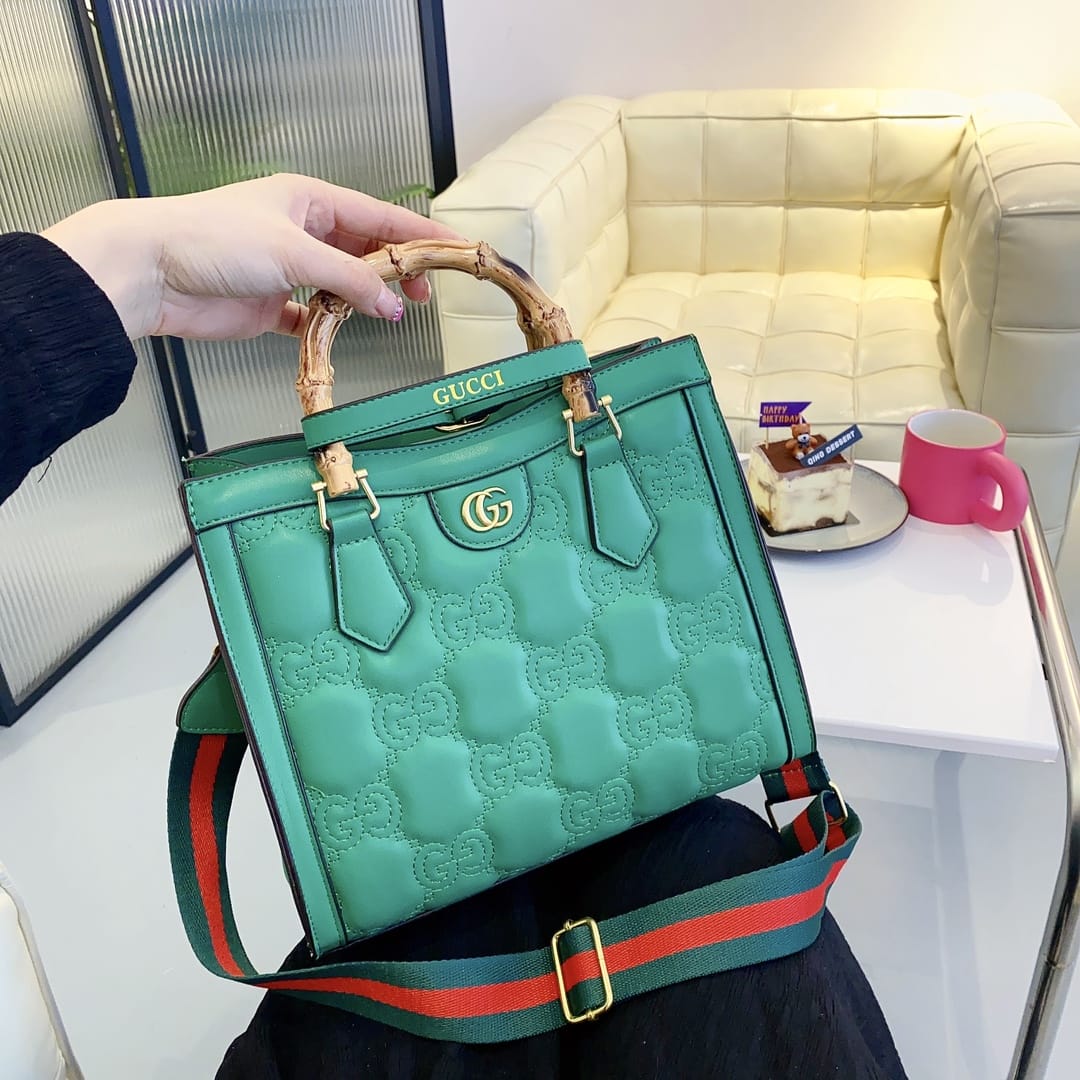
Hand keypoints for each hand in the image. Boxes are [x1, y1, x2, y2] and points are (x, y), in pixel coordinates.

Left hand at [41, 174, 461, 339]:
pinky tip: (344, 334)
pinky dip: (330, 326)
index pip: (378, 216)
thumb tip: (393, 306)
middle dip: (397, 272)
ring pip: (341, 285)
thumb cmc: (214, 240)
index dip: (418, 234)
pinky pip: (312, 317)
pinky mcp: (269, 305)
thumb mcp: (295, 253)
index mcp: (308, 200)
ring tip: (394, 316)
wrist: (152, 271)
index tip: (452, 250)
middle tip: (425, 295)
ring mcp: (286, 269)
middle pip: (364, 250)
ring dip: (365, 301)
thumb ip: (351, 281)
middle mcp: (301, 231)